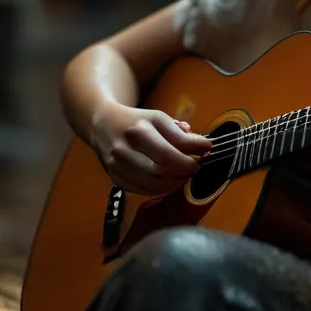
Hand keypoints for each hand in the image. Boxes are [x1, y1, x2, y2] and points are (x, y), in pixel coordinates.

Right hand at [89, 102, 211, 196]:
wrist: (103, 125)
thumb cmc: (137, 122)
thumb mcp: (159, 119)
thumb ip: (181, 134)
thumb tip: (204, 146)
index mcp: (139, 129)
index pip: (173, 149)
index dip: (194, 154)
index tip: (206, 150)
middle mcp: (126, 148)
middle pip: (163, 170)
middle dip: (185, 172)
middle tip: (194, 167)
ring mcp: (118, 165)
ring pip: (154, 185)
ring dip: (175, 183)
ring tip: (182, 175)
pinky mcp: (115, 178)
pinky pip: (143, 191)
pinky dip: (160, 189)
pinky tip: (167, 180)